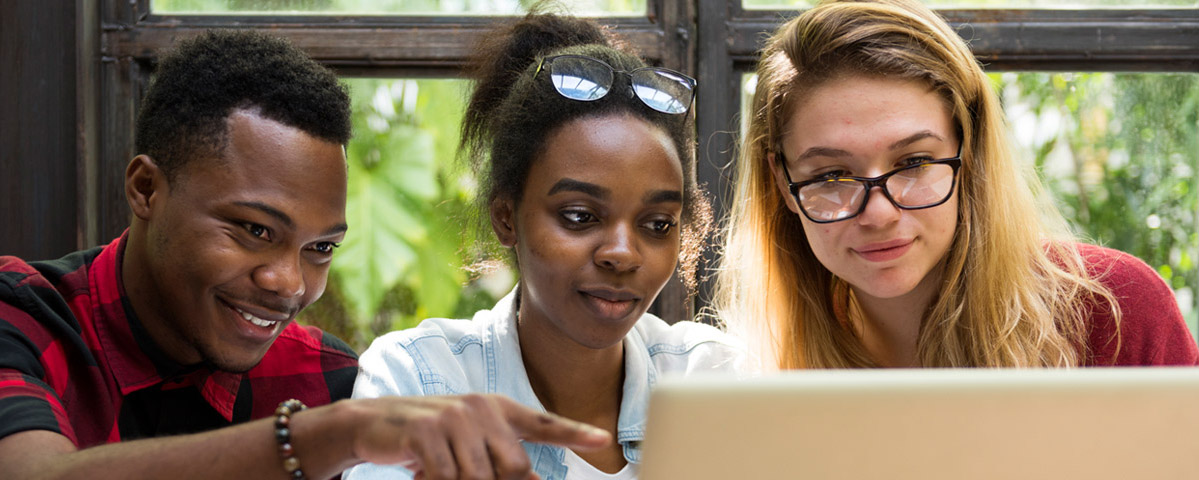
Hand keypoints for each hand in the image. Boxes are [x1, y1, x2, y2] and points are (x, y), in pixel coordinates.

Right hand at [349, 394, 610, 479]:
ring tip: (438, 470)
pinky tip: (422, 473)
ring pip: (478, 478)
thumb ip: (501, 460)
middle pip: (513, 469)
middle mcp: (481, 408)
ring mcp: (454, 417)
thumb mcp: (469, 444)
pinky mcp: (427, 431)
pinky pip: (446, 477)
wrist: (373, 422)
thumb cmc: (429, 438)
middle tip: (460, 472)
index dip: (573, 432)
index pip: (542, 423)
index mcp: (497, 409)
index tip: (601, 439)